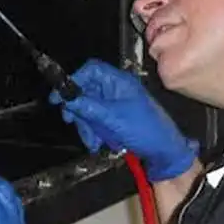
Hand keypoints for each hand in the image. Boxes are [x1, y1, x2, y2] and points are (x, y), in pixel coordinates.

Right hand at [50, 59, 197, 182]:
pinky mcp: (116, 118)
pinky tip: (99, 143)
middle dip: (79, 110)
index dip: (73, 80)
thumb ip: (88, 107)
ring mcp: (116, 104)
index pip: (91, 70)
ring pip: (89, 108)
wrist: (165, 153)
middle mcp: (116, 89)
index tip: (59, 97)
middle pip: (85, 91)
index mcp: (119, 82)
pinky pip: (97, 120)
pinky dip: (95, 132)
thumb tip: (65, 97)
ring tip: (94, 142)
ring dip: (87, 126)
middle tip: (72, 122)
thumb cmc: (146, 130)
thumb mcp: (113, 119)